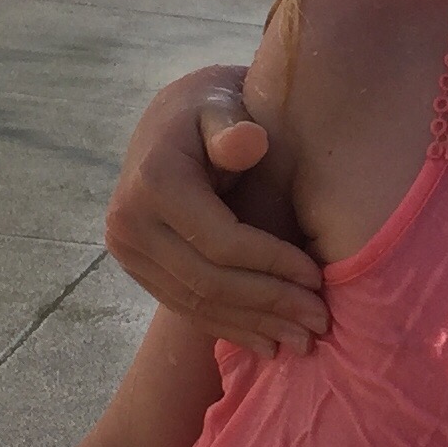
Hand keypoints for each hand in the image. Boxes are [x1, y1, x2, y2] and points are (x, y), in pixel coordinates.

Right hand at [102, 68, 327, 353]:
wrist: (173, 120)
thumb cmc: (215, 109)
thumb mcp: (224, 104)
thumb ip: (235, 127)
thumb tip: (249, 142)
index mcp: (154, 182)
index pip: (221, 242)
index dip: (272, 264)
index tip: (318, 277)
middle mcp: (129, 221)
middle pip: (209, 281)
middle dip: (269, 304)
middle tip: (320, 322)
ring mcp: (127, 250)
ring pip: (197, 303)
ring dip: (253, 325)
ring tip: (303, 341)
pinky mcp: (136, 267)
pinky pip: (185, 307)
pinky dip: (229, 327)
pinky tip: (267, 341)